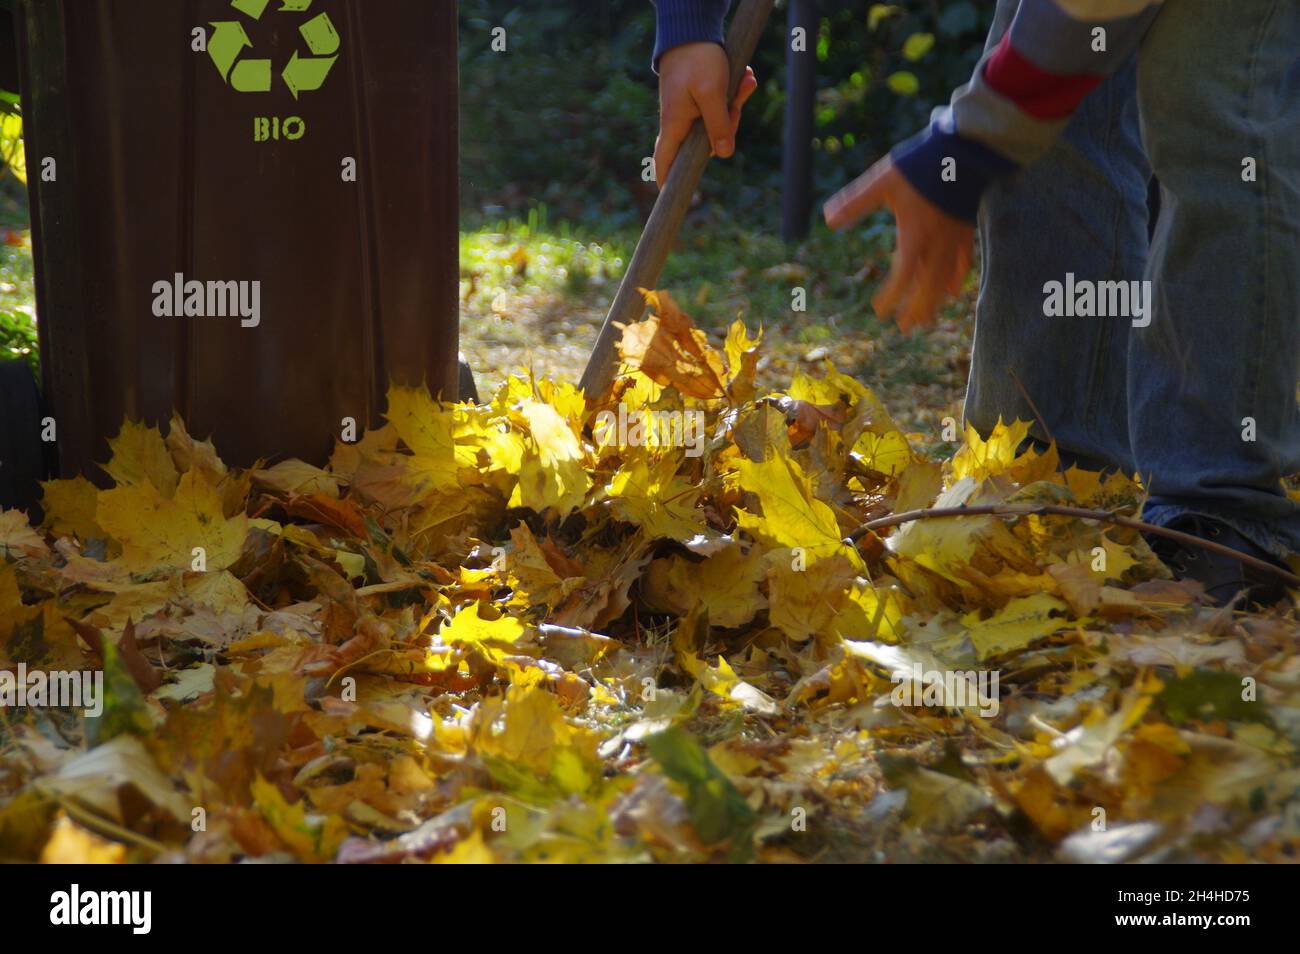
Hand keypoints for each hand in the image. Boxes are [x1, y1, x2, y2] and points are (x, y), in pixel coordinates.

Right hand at [655, 42, 757, 188]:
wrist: (693, 28)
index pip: (665, 161)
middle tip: (739, 101)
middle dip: (729, 125)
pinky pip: (720, 106)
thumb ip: (719, 125)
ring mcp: (690, 110)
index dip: (668, 180)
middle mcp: (680, 121)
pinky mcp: (700, 98)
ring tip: (746, 80)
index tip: (672, 196)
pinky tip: (745, 78)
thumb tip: (725, 154)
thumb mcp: (712, 94)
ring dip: (736, 104)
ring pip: (718, 122)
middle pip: (705, 143)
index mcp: (675, 124)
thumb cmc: (698, 60)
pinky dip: (734, 94)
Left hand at [823, 156, 973, 332]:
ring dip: (935, 302)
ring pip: (946, 281)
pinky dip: (956, 281)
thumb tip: (828, 219)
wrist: (965, 151)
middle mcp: (937, 245)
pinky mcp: (965, 230)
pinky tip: (952, 291)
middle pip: (927, 288)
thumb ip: (856, 202)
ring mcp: (954, 240)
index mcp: (915, 237)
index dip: (892, 297)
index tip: (880, 312)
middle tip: (905, 328)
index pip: (902, 277)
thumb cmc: (920, 165)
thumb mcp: (882, 182)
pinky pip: (963, 264)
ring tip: (926, 320)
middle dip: (916, 309)